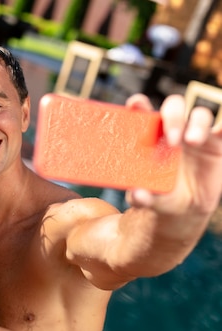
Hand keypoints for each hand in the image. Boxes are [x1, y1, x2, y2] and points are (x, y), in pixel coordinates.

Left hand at [125, 94, 221, 215]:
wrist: (182, 209)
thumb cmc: (159, 195)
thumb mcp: (148, 200)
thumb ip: (141, 197)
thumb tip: (138, 195)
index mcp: (151, 137)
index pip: (144, 113)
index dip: (139, 104)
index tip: (135, 103)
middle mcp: (174, 130)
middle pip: (175, 107)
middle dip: (173, 117)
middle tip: (171, 140)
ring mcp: (196, 134)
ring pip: (201, 116)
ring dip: (198, 124)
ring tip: (192, 141)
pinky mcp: (217, 144)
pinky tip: (220, 131)